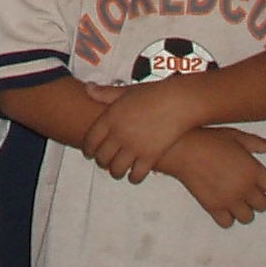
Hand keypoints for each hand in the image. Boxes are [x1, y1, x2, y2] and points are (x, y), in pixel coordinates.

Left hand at [79, 80, 201, 182]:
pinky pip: (136, 174)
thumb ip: (105, 93)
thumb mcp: (125, 91)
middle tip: (103, 163)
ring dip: (115, 172)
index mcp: (110, 118)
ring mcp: (134, 147)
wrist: (178, 102)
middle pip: (102, 157)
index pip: (91, 140)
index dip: (88, 149)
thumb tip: (89, 89)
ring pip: (116, 169)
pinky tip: (133, 175)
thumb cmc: (153, 94)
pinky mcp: (150, 157)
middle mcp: (119, 134)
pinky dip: (133, 178)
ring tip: (117, 171)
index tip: (89, 153)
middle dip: (101, 162)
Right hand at [155, 126, 265, 227]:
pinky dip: (226, 217)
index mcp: (254, 170)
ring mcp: (229, 199)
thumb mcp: (234, 135)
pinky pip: (227, 223)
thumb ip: (254, 142)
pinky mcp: (213, 207)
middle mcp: (245, 187)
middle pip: (263, 205)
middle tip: (249, 193)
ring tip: (236, 201)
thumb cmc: (207, 139)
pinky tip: (222, 207)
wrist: (181, 149)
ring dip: (244, 210)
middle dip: (258, 199)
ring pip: (248, 218)